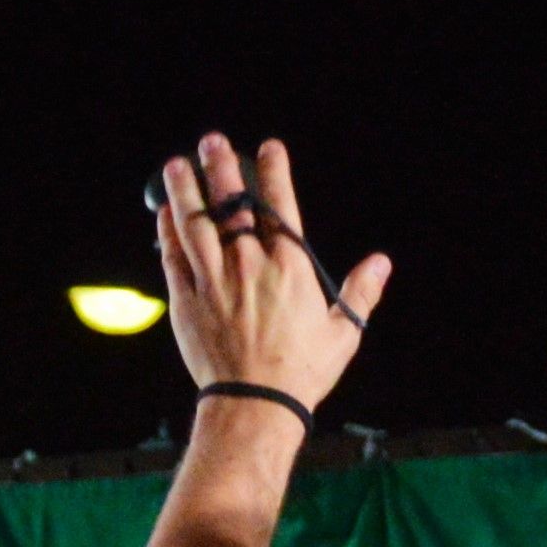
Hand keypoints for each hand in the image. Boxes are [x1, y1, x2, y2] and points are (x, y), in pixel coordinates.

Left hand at [149, 133, 389, 415]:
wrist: (255, 405)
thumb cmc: (302, 373)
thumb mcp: (342, 334)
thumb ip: (361, 293)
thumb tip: (382, 263)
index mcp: (288, 267)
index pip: (279, 204)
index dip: (274, 170)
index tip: (268, 147)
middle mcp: (249, 265)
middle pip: (230, 203)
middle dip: (220, 167)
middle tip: (211, 141)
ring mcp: (213, 280)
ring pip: (194, 223)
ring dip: (184, 190)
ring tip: (175, 164)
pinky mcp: (187, 301)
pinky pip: (173, 257)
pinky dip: (167, 232)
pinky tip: (164, 212)